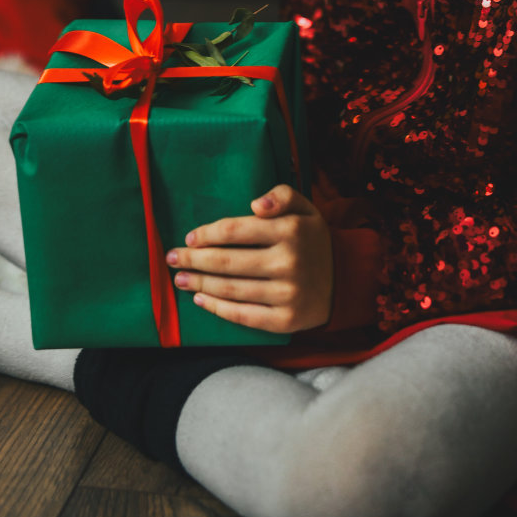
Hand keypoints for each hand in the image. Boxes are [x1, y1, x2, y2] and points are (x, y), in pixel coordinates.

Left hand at [165, 183, 333, 333]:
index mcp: (291, 230)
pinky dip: (218, 308)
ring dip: (199, 284)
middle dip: (193, 261)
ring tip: (180, 279)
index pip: (236, 231)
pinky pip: (243, 316)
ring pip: (231, 289)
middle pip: (227, 262)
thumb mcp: (306, 208)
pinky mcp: (285, 321)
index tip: (190, 238)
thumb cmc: (312, 240)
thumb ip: (282, 195)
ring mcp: (287, 294)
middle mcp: (289, 262)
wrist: (344, 281)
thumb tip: (255, 204)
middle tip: (171, 260)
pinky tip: (201, 300)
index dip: (207, 234)